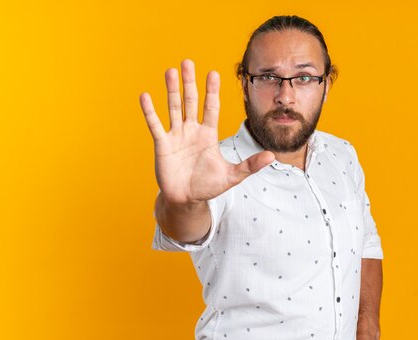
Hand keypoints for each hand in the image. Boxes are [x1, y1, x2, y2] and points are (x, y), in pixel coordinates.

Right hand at [139, 59, 274, 205]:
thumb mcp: (232, 176)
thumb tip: (272, 156)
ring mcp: (176, 135)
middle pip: (191, 101)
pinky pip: (155, 125)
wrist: (186, 199)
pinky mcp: (162, 144)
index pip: (211, 107)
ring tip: (170, 71)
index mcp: (208, 134)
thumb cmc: (208, 186)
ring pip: (174, 107)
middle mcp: (191, 130)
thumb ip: (250, 165)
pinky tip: (145, 96)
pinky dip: (150, 111)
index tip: (213, 73)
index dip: (212, 91)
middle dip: (189, 82)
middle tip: (187, 62)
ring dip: (172, 90)